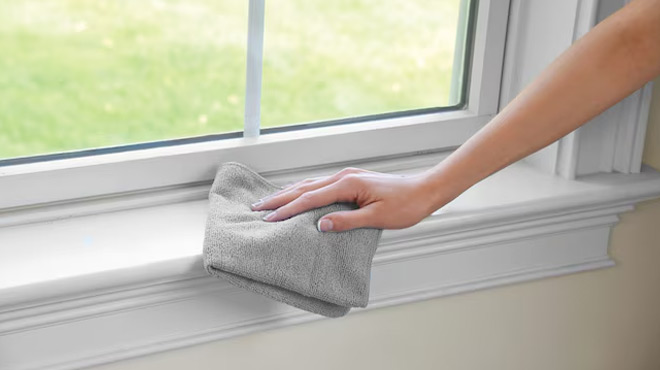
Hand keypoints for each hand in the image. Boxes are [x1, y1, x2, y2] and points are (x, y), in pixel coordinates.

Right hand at [250, 167, 438, 231]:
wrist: (424, 190)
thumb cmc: (406, 205)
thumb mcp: (377, 217)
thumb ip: (347, 221)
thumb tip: (320, 224)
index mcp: (348, 184)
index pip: (310, 198)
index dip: (288, 210)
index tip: (269, 219)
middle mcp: (344, 177)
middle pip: (304, 188)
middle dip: (279, 198)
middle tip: (257, 208)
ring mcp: (347, 176)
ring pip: (310, 184)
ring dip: (288, 193)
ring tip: (269, 201)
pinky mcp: (351, 180)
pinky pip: (320, 185)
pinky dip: (303, 190)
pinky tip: (297, 194)